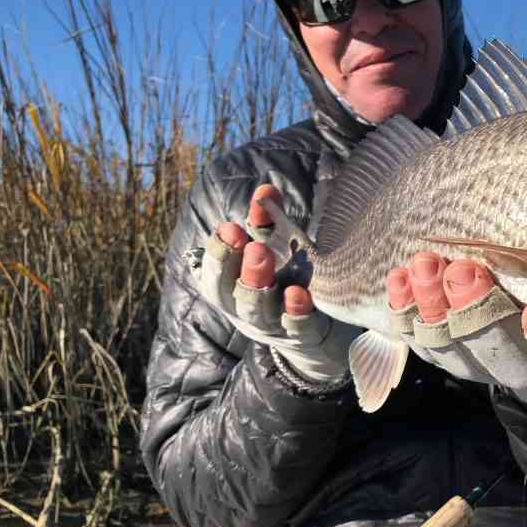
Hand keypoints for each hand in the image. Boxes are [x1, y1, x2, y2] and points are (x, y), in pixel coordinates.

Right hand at [193, 184, 357, 382]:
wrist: (312, 332)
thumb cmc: (283, 279)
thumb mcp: (274, 248)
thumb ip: (267, 220)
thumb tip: (265, 190)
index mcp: (228, 286)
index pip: (213, 271)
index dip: (219, 251)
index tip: (230, 228)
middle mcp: (243, 308)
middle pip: (231, 291)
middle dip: (237, 265)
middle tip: (250, 244)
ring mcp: (270, 325)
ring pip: (258, 311)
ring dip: (259, 284)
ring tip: (265, 258)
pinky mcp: (300, 337)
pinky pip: (296, 329)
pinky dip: (296, 313)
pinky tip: (299, 294)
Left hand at [386, 252, 526, 410]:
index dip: (526, 327)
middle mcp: (504, 369)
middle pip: (477, 344)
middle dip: (463, 306)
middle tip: (458, 269)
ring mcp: (471, 362)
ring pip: (440, 343)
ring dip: (426, 305)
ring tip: (420, 267)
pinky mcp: (448, 351)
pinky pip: (418, 338)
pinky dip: (405, 310)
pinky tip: (398, 279)